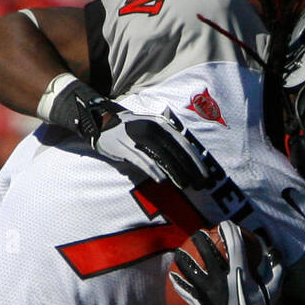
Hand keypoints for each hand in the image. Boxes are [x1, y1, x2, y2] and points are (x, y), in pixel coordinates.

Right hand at [49, 79, 209, 192]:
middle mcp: (151, 129)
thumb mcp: (150, 129)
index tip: (205, 174)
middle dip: (190, 169)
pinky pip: (142, 159)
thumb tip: (183, 161)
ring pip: (162, 157)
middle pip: (176, 152)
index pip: (183, 144)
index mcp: (160, 124)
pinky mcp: (124, 146)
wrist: (99, 119)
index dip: (195, 160)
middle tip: (199, 185)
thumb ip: (165, 142)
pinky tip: (162, 180)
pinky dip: (153, 170)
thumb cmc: (128, 128)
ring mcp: (137, 137)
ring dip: (175, 172)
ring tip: (185, 185)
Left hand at [169, 220, 282, 304]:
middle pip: (206, 251)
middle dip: (201, 239)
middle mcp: (220, 278)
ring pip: (190, 269)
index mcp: (240, 273)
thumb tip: (276, 254)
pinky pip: (184, 291)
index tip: (225, 225)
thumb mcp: (274, 292)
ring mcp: (207, 292)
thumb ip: (276, 271)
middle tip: (199, 234)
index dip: (229, 230)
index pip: (233, 243)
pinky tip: (172, 276)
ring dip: (184, 258)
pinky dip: (178, 283)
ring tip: (180, 251)